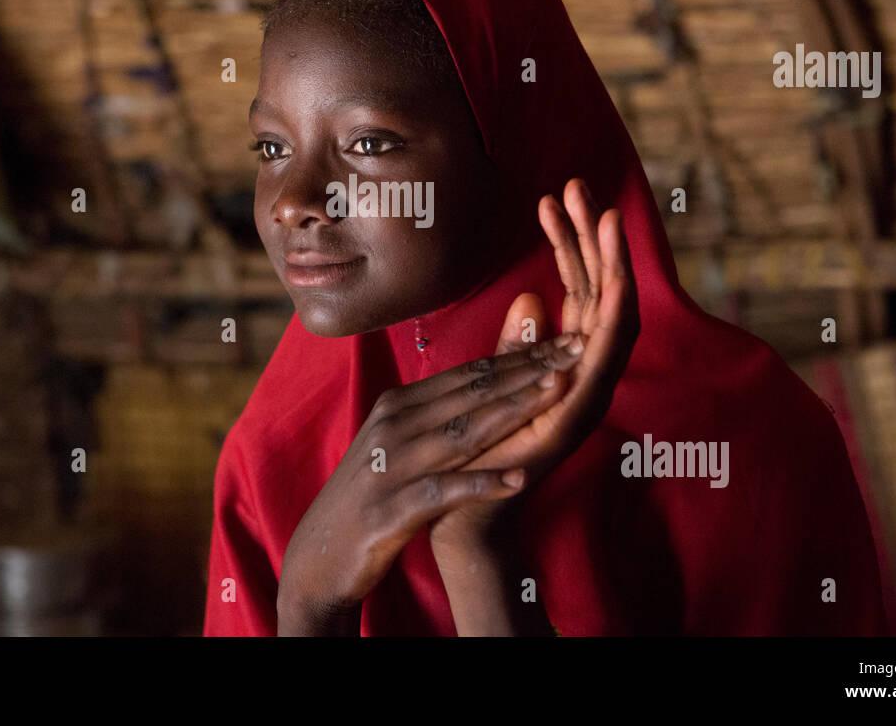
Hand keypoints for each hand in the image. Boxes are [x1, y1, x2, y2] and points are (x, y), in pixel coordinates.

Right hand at [276, 332, 586, 633]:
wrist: (320, 553)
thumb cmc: (371, 495)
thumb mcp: (399, 443)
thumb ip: (436, 411)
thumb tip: (483, 380)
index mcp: (398, 404)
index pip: (469, 373)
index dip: (520, 355)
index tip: (564, 341)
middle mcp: (394, 425)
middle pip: (473, 392)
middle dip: (529, 369)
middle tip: (576, 350)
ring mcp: (393, 465)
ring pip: (463, 432)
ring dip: (513, 411)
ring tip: (556, 393)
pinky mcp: (393, 509)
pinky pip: (444, 491)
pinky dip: (482, 484)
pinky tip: (518, 480)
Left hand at [429, 178, 639, 548]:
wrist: (461, 510)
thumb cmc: (475, 449)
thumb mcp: (494, 380)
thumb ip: (518, 343)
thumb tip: (531, 297)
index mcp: (563, 360)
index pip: (577, 289)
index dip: (571, 242)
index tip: (555, 196)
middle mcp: (583, 372)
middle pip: (600, 291)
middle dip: (593, 237)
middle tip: (580, 186)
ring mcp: (588, 392)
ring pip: (612, 314)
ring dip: (613, 264)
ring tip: (606, 215)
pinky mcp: (581, 414)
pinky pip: (607, 356)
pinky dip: (616, 316)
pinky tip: (616, 278)